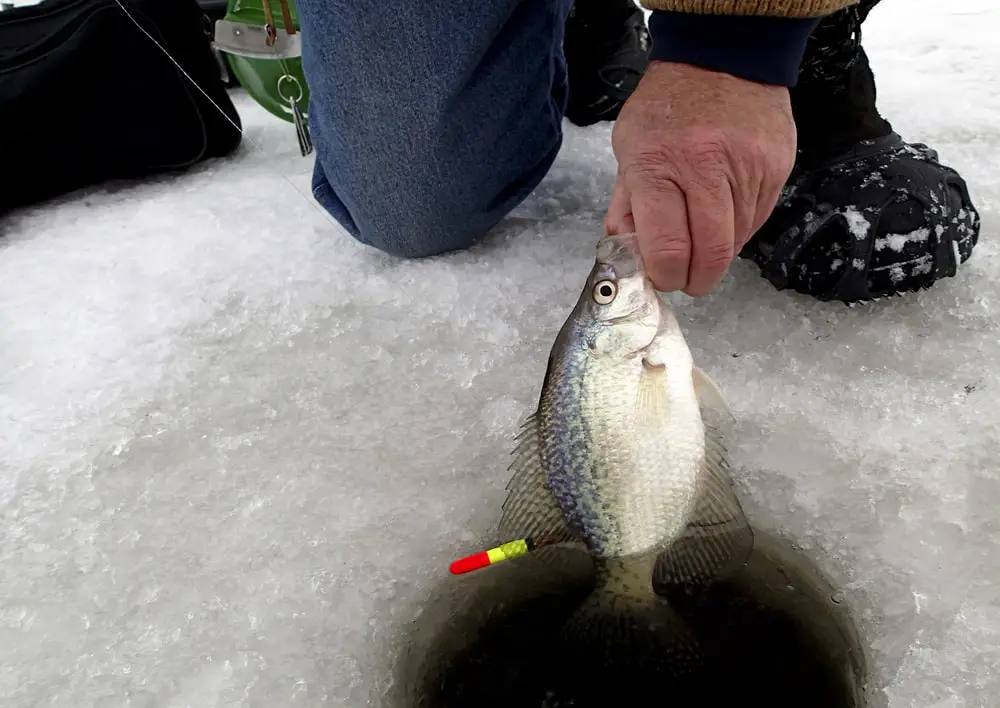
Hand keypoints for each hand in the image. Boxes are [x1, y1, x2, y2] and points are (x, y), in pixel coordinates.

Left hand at [605, 61, 796, 295]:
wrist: (721, 56)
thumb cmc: (666, 107)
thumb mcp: (628, 150)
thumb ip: (627, 208)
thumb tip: (631, 257)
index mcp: (658, 165)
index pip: (667, 247)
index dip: (666, 275)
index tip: (663, 277)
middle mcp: (706, 166)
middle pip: (711, 254)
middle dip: (697, 279)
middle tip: (688, 280)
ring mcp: (748, 167)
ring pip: (737, 241)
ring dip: (717, 253)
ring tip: (701, 237)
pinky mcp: (777, 166)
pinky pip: (758, 219)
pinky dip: (739, 229)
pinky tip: (723, 215)